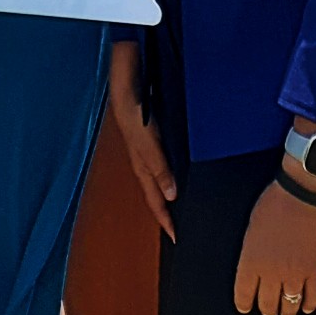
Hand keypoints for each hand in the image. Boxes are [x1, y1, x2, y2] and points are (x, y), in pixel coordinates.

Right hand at [107, 76, 176, 239]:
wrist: (127, 76)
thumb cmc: (132, 107)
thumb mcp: (145, 140)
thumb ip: (158, 166)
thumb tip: (172, 195)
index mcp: (142, 164)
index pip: (155, 200)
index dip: (165, 219)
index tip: (177, 238)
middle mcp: (147, 157)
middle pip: (158, 191)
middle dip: (168, 210)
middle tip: (183, 228)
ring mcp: (152, 144)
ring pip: (163, 176)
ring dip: (173, 190)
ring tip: (187, 203)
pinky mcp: (159, 132)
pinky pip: (169, 158)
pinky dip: (177, 170)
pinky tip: (188, 169)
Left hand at [233, 177, 315, 314]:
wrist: (303, 194)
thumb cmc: (274, 204)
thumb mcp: (251, 228)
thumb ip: (252, 253)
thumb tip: (256, 268)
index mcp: (251, 262)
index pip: (244, 295)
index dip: (244, 304)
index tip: (245, 307)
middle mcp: (272, 273)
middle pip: (268, 305)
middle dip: (267, 309)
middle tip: (268, 309)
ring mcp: (296, 274)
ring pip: (290, 305)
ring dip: (287, 311)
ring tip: (286, 311)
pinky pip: (313, 297)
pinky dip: (309, 305)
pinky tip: (306, 306)